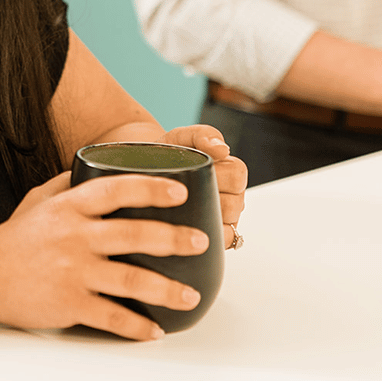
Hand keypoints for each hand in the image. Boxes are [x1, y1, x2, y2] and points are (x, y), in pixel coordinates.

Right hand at [0, 171, 209, 339]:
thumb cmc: (14, 237)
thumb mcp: (39, 199)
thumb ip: (71, 184)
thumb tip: (103, 167)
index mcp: (69, 207)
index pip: (115, 190)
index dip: (150, 189)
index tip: (179, 191)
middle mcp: (74, 237)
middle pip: (133, 234)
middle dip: (173, 238)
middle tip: (201, 241)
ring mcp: (72, 272)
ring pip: (130, 279)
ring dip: (166, 289)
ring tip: (190, 295)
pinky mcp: (69, 304)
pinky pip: (111, 317)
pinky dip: (136, 326)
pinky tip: (155, 330)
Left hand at [160, 125, 246, 248]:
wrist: (144, 169)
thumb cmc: (168, 153)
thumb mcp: (183, 137)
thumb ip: (203, 135)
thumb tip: (222, 148)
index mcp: (228, 173)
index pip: (237, 175)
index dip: (221, 175)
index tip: (199, 171)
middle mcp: (230, 198)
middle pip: (234, 204)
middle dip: (211, 199)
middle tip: (185, 193)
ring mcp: (221, 220)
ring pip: (227, 229)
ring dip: (207, 221)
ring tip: (182, 212)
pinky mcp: (208, 237)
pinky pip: (217, 246)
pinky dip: (204, 241)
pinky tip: (185, 235)